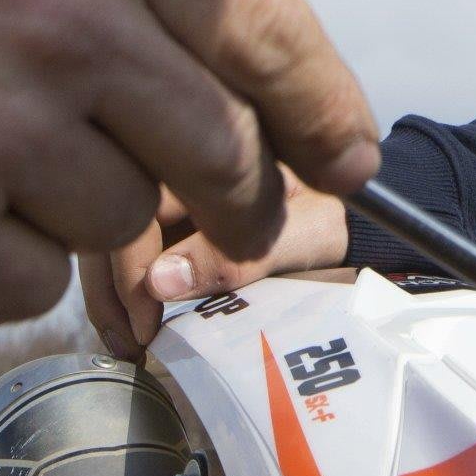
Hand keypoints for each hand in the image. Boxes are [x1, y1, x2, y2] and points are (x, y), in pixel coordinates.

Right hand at [0, 0, 377, 323]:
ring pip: (118, 223)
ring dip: (80, 210)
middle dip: (235, 197)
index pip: (274, 35)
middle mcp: (72, 16)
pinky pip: (21, 282)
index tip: (345, 155)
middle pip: (219, 154)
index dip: (325, 111)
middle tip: (222, 213)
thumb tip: (235, 31)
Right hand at [82, 171, 350, 355]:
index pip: (141, 190)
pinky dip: (121, 283)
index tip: (146, 320)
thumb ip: (243, 256)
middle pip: (114, 207)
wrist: (367, 219)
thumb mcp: (307, 237)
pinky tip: (131, 323)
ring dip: (110, 287)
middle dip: (110, 282)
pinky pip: (123, 237)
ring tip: (127, 341)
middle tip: (129, 342)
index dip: (130, 261)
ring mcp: (170, 177)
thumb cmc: (344, 218)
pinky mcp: (166, 208)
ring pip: (108, 225)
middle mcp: (184, 149)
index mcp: (222, 133)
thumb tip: (159, 280)